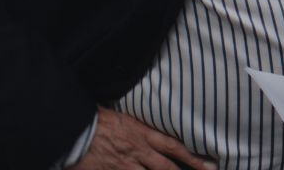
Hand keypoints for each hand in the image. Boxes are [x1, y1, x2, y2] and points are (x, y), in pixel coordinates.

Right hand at [70, 108, 215, 169]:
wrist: (75, 130)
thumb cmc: (98, 120)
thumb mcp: (124, 118)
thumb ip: (140, 127)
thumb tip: (153, 131)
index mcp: (143, 133)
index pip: (174, 146)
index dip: (193, 157)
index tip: (208, 164)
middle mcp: (138, 151)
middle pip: (167, 167)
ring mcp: (125, 165)